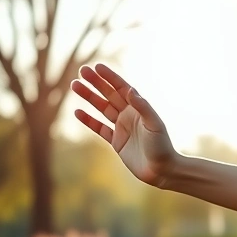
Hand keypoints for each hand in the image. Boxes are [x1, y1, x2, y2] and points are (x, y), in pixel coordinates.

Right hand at [71, 64, 176, 186]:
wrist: (162, 170)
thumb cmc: (162, 146)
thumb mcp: (154, 124)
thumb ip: (143, 107)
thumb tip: (129, 90)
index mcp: (139, 109)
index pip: (122, 88)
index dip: (110, 77)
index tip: (96, 67)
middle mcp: (130, 116)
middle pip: (109, 95)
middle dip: (96, 83)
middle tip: (81, 71)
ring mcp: (122, 128)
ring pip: (102, 109)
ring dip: (89, 97)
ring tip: (74, 85)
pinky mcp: (116, 142)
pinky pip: (99, 128)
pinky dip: (88, 120)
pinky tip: (77, 111)